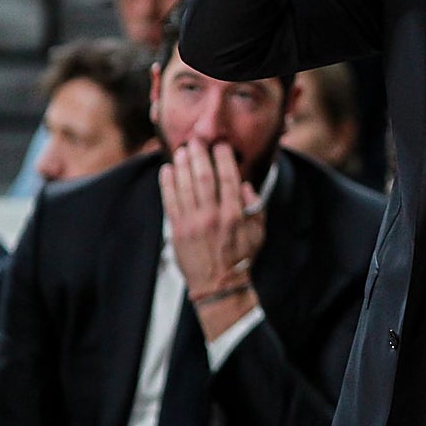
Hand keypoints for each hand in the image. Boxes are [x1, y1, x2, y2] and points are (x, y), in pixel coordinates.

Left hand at [160, 139, 265, 299]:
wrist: (218, 285)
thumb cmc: (241, 257)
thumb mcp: (259, 232)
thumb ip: (255, 206)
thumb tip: (245, 184)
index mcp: (235, 215)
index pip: (229, 179)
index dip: (224, 159)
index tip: (221, 145)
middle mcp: (213, 216)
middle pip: (204, 178)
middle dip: (200, 156)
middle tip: (196, 140)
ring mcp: (193, 223)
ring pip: (185, 187)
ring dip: (182, 166)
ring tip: (181, 150)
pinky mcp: (177, 231)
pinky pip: (170, 202)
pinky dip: (167, 184)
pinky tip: (167, 170)